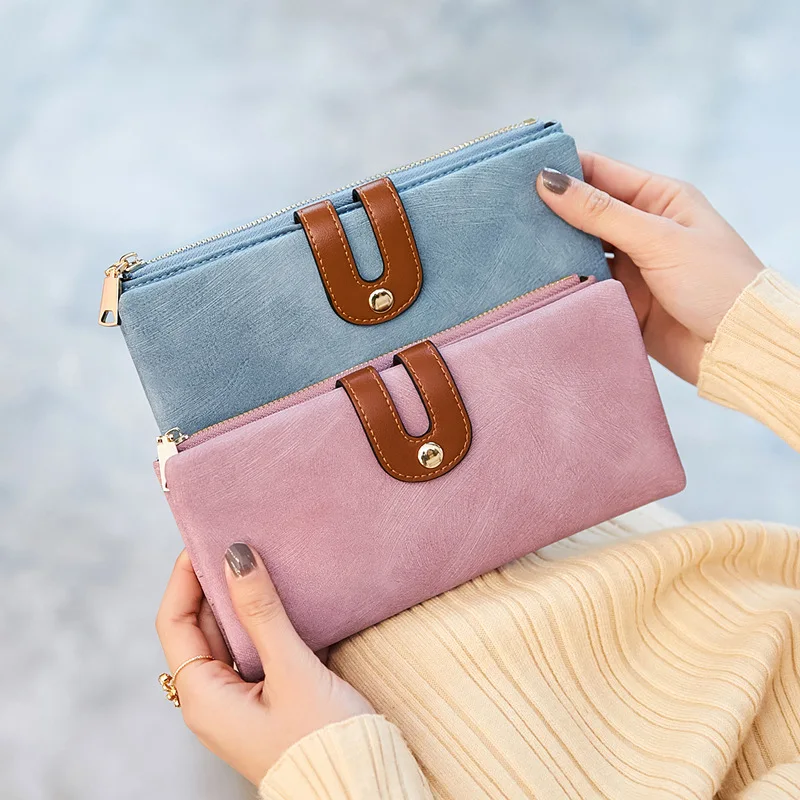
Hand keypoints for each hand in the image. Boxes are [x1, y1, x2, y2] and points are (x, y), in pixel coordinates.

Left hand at [156, 545, 372, 784]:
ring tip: (260, 559)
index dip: (184, 578)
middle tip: (238, 539)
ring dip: (242, 600)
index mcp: (204, 697)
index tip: (205, 538)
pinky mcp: (266, 699)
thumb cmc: (323, 739)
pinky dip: (264, 621)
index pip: (176, 623)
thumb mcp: (292, 669)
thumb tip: (236, 556)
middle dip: (215, 582)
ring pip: (230, 636)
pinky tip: (284, 596)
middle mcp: (213, 698)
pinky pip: (254, 649)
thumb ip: (262, 611)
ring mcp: (239, 699)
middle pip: (200, 626)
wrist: (360, 786)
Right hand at [536, 153, 764, 383]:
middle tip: (507, 214)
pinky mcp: (620, 301)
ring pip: (579, 251)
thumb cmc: (716, 283)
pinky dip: (564, 284)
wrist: (737, 349)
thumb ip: (601, 213)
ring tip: (514, 248)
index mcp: (659, 199)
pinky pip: (584, 286)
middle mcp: (641, 229)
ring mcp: (630, 266)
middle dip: (550, 214)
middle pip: (584, 213)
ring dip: (554, 252)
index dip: (563, 170)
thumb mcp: (658, 239)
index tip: (521, 175)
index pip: (600, 173)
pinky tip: (536, 281)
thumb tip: (551, 181)